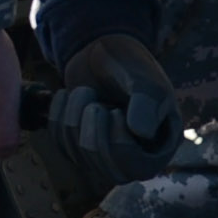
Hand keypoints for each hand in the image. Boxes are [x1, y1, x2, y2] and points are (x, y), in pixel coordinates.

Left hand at [50, 33, 180, 186]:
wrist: (104, 51)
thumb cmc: (131, 65)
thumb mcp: (145, 79)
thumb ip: (147, 103)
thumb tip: (141, 134)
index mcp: (158, 147)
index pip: (134, 166)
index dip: (117, 140)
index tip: (116, 110)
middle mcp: (132, 159)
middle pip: (103, 164)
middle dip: (90, 126)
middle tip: (93, 99)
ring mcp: (103, 156)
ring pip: (77, 153)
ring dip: (74, 115)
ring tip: (86, 92)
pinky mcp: (77, 146)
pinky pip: (60, 142)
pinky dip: (59, 115)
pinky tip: (68, 97)